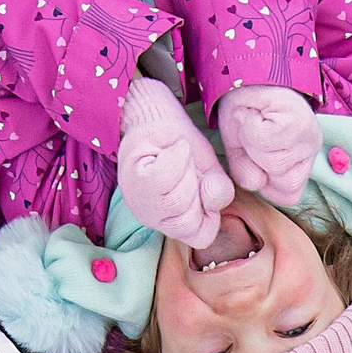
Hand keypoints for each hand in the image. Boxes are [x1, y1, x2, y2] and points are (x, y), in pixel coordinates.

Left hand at [117, 75, 232, 248]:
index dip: (209, 211)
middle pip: (187, 221)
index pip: (200, 237)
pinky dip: (176, 156)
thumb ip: (219, 192)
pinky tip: (170, 149)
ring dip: (186, 170)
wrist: (159, 115)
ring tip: (177, 157)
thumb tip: (212, 194)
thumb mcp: (212, 172)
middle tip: (187, 167)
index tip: (203, 184)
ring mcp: (139, 201)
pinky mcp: (132, 179)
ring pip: (175, 202)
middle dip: (196, 187)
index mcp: (174, 222)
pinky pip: (164, 177)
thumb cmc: (183, 146)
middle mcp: (153, 218)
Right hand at [216, 85, 320, 206]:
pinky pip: (266, 140)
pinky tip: (255, 113)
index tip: (254, 153)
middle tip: (253, 133)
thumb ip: (246, 174)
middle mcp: (311, 151)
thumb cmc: (245, 112)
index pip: (288, 196)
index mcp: (301, 163)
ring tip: (254, 121)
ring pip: (274, 163)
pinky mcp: (300, 121)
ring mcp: (309, 136)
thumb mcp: (239, 151)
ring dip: (253, 142)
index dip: (264, 180)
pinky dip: (251, 127)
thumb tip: (256, 182)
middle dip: (258, 162)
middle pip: (283, 184)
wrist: (244, 75)